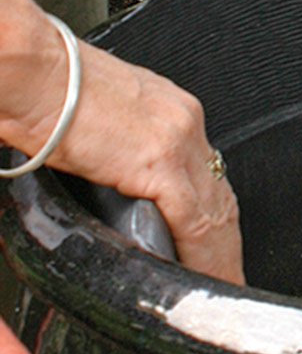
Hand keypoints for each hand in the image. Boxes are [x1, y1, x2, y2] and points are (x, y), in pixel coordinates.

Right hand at [0, 0, 243, 283]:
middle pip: (221, 197)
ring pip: (217, 214)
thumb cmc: (38, 82)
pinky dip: (203, 256)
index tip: (217, 243)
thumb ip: (119, 148)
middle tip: (227, 278)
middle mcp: (184, 122)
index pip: (207, 173)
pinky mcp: (160, 162)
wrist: (22, 64)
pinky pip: (196, 222)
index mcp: (170, 109)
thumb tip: (113, 175)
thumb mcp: (97, 115)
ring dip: (220, 258)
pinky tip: (204, 279)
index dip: (216, 215)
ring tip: (220, 288)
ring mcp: (178, 141)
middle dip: (226, 244)